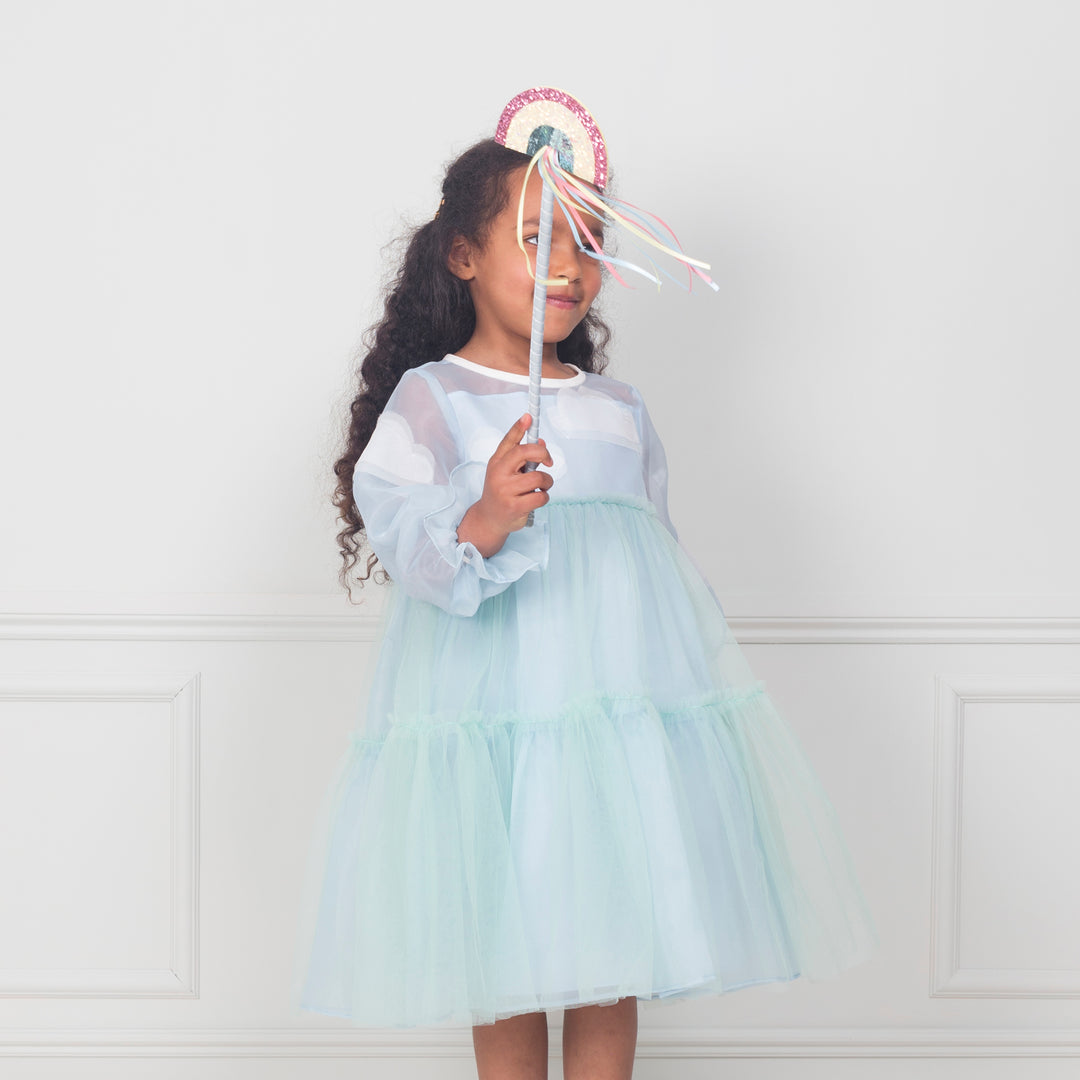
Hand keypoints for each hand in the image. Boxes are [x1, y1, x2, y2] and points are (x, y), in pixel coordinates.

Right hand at [456, 412, 553, 557]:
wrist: (489, 518)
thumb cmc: (501, 491)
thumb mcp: (506, 471)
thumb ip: (522, 457)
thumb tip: (542, 443)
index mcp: (497, 462)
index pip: (508, 441)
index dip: (519, 427)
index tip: (529, 417)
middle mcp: (498, 473)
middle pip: (525, 453)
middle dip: (543, 454)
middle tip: (549, 461)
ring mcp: (505, 490)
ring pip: (539, 478)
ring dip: (547, 482)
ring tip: (541, 487)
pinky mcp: (514, 507)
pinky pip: (541, 497)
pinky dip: (544, 497)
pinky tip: (535, 499)